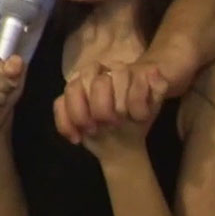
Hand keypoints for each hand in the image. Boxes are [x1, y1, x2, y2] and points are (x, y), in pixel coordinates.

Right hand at [54, 62, 170, 143]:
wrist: (122, 144)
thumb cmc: (136, 121)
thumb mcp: (152, 107)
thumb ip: (156, 89)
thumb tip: (154, 71)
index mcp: (118, 71)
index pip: (118, 71)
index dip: (125, 95)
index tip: (133, 118)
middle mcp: (95, 74)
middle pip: (90, 77)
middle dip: (101, 105)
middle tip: (111, 125)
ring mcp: (77, 87)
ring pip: (71, 89)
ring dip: (81, 114)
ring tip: (92, 132)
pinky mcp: (64, 102)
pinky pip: (58, 105)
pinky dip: (65, 124)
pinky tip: (76, 139)